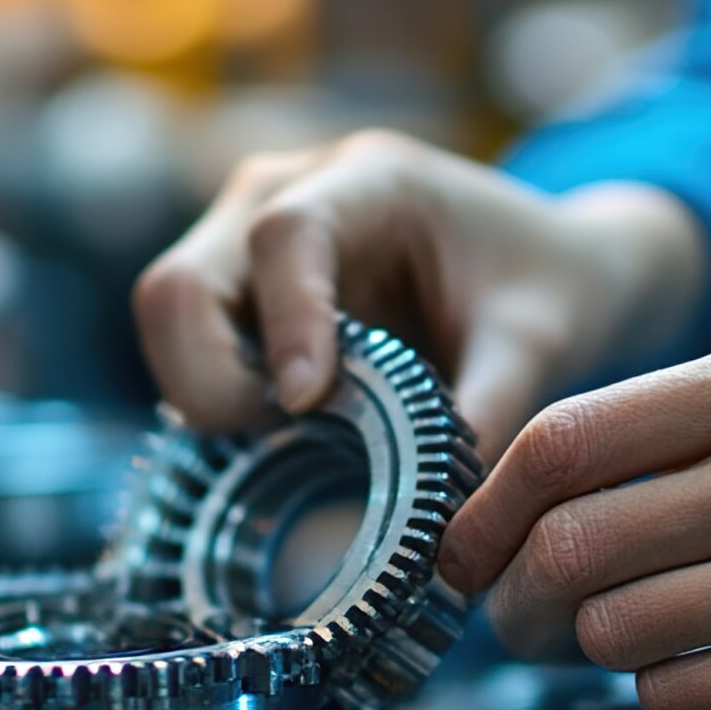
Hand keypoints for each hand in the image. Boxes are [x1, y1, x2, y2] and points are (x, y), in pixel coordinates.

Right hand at [132, 130, 705, 456]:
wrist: (540, 269)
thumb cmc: (543, 287)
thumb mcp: (538, 346)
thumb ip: (491, 414)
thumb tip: (439, 529)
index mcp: (370, 180)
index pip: (285, 234)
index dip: (286, 322)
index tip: (308, 401)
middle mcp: (282, 195)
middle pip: (178, 283)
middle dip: (209, 379)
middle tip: (280, 435)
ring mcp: (244, 244)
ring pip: (167, 321)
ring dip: (210, 397)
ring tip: (296, 436)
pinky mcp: (235, 299)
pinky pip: (188, 354)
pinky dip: (220, 405)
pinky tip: (286, 433)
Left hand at [437, 329, 710, 709]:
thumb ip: (708, 416)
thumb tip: (562, 481)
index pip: (561, 441)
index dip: (485, 509)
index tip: (464, 546)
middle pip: (568, 548)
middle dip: (513, 602)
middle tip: (514, 624)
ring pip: (614, 632)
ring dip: (590, 654)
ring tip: (615, 650)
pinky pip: (686, 696)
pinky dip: (666, 694)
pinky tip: (701, 675)